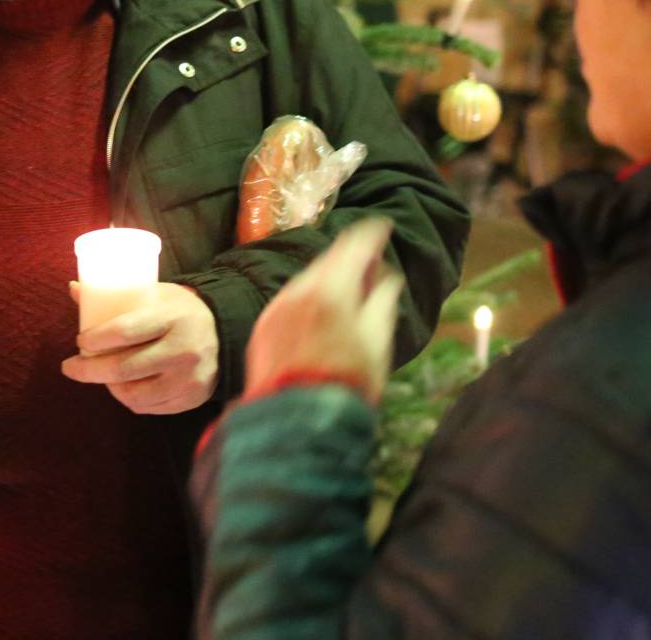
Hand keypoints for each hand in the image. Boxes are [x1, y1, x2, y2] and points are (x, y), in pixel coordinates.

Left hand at [60, 283, 218, 414]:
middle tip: (70, 367)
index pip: (125, 331)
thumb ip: (117, 296)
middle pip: (124, 368)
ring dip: (110, 387)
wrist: (226, 331)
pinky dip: (130, 399)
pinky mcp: (192, 398)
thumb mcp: (155, 294)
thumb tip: (74, 289)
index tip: (80, 340)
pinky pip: (149, 407)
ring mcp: (189, 378)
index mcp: (173, 317)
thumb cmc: (180, 310)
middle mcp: (183, 349)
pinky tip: (124, 387)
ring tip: (101, 376)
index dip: (97, 340)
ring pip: (134, 394)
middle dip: (89, 370)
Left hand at [243, 218, 401, 404]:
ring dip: (327, 280)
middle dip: (349, 258)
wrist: (298, 421)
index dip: (372, 234)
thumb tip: (388, 279)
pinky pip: (290, 301)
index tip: (383, 228)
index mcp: (332, 289)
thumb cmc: (348, 381)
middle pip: (327, 261)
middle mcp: (299, 290)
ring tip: (346, 294)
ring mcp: (277, 307)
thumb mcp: (378, 342)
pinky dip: (308, 300)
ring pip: (307, 281)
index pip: (354, 246)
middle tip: (368, 265)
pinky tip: (320, 316)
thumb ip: (382, 302)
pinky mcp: (263, 326)